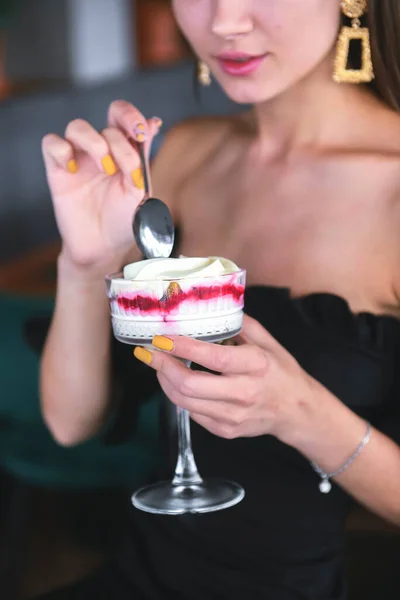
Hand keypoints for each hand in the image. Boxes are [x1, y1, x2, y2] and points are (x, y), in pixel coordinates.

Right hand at [42, 101, 161, 273]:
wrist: (104, 248)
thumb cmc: (124, 221)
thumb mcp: (140, 191)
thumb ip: (142, 157)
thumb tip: (153, 122)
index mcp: (123, 151)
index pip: (122, 116)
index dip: (130, 115)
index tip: (140, 133)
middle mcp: (101, 150)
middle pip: (105, 123)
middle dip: (120, 142)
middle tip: (126, 167)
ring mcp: (78, 158)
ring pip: (77, 127)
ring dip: (94, 142)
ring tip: (106, 169)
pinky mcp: (57, 170)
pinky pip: (51, 144)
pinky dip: (61, 150)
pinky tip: (72, 170)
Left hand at [133, 315, 316, 442]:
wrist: (297, 411)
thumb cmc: (281, 371)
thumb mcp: (268, 342)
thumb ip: (241, 323)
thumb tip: (213, 307)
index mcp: (255, 365)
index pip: (212, 357)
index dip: (181, 347)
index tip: (161, 337)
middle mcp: (244, 392)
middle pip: (190, 384)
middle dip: (162, 366)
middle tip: (149, 352)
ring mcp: (233, 416)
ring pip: (184, 401)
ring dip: (165, 380)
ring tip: (159, 365)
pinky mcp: (225, 430)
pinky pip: (191, 413)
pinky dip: (178, 395)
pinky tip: (176, 381)